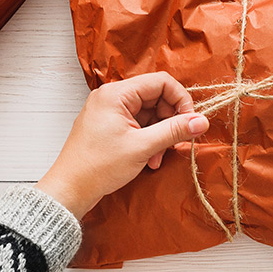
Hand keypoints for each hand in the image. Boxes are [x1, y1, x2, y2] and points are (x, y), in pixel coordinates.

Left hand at [36, 72, 208, 217]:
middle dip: (170, 121)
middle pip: (156, 97)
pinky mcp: (109, 124)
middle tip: (174, 144)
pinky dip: (148, 138)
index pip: (161, 82)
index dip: (181, 100)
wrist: (70, 189)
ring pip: (149, 113)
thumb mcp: (142, 147)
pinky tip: (150, 158)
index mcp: (116, 94)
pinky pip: (138, 123)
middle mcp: (112, 96)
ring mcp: (110, 110)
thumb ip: (174, 131)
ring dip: (160, 133)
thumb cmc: (99, 167)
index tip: (190, 122)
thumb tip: (202, 121)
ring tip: (158, 157)